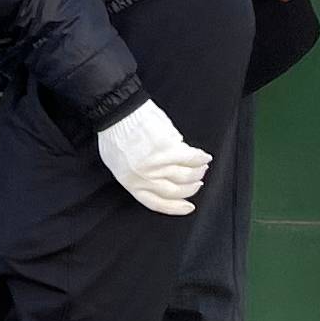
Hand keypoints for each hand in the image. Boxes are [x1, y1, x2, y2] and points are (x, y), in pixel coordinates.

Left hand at [97, 100, 210, 215]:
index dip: (176, 208)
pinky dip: (201, 158)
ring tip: (202, 168)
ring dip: (197, 173)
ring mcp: (158, 164)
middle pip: (176, 191)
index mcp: (131, 183)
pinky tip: (205, 157)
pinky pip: (191, 157)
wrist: (117, 112)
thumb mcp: (117, 164)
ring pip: (186, 175)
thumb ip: (137, 175)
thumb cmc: (114, 134)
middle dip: (191, 189)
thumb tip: (157, 178)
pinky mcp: (169, 149)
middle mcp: (146, 177)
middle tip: (198, 184)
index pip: (158, 203)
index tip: (188, 207)